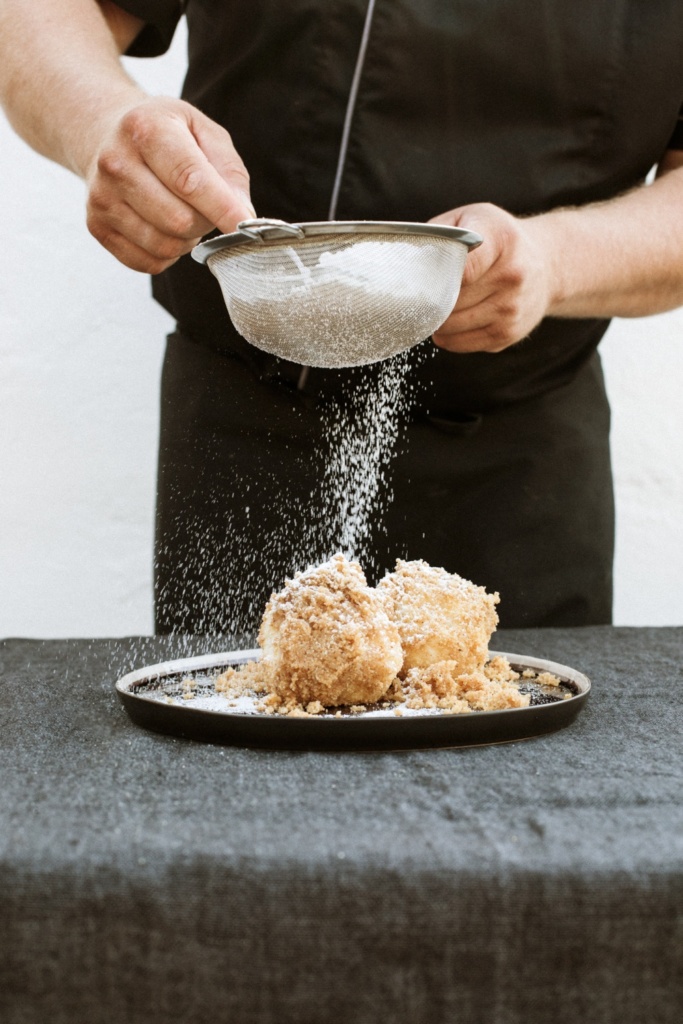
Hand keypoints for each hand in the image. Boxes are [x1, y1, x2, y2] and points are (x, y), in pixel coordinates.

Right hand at [85, 96, 254, 272]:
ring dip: (187, 240)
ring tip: (184, 214)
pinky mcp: (98, 227)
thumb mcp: (203, 131)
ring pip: (165, 245)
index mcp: (146, 129)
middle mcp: (116, 163)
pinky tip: (164, 228)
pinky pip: (148, 262)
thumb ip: (229, 171)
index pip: (190, 181)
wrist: (108, 136)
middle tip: (206, 208)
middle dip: (204, 222)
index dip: (222, 209)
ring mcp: (102, 198)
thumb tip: (242, 214)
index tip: (245, 225)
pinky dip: (168, 254)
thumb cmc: (165, 134)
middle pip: (179, 221)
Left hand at [429, 203, 554, 352]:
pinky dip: (447, 335)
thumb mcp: (475, 218)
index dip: (436, 276)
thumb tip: (409, 260)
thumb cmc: (501, 241)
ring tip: (437, 304)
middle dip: (430, 297)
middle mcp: (512, 277)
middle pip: (448, 300)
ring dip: (436, 319)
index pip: (461, 268)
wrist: (548, 265)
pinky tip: (451, 320)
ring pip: (450, 325)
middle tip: (422, 292)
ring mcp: (511, 310)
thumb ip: (441, 233)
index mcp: (502, 242)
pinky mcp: (507, 335)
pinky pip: (460, 344)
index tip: (423, 277)